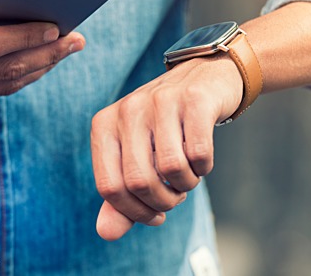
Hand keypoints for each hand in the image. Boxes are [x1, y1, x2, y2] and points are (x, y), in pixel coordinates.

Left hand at [91, 54, 242, 239]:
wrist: (205, 78)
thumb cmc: (166, 125)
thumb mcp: (138, 155)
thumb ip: (121, 195)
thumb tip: (106, 233)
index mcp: (105, 124)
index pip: (109, 187)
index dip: (134, 212)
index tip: (154, 215)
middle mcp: (129, 109)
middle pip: (139, 182)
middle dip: (162, 201)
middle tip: (175, 195)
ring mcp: (161, 101)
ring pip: (171, 169)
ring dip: (186, 184)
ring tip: (188, 175)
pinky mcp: (194, 100)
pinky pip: (198, 153)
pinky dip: (204, 167)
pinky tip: (202, 159)